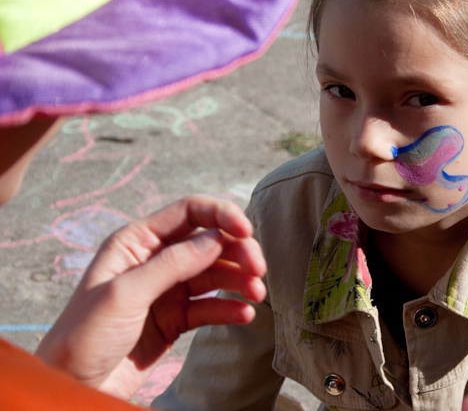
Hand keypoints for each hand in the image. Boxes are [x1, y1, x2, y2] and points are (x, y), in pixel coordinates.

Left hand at [35, 195, 266, 399]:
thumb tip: (216, 238)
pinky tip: (244, 315)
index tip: (247, 232)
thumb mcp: (124, 295)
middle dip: (238, 252)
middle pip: (209, 242)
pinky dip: (230, 308)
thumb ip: (171, 264)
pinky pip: (211, 307)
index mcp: (136, 242)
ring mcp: (167, 290)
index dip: (222, 216)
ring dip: (240, 281)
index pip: (189, 212)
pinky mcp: (176, 319)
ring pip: (215, 274)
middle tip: (258, 271)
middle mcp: (155, 260)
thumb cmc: (82, 338)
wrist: (74, 389)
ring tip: (257, 295)